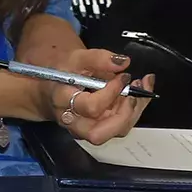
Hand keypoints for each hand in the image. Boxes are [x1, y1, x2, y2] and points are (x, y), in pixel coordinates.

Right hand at [33, 48, 148, 145]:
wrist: (53, 87)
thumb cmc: (63, 74)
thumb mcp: (76, 58)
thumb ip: (98, 58)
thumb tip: (122, 62)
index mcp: (62, 101)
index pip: (91, 107)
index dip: (111, 93)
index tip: (122, 76)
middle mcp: (72, 122)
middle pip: (100, 133)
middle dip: (124, 114)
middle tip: (133, 93)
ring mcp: (85, 130)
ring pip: (115, 131)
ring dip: (133, 111)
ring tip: (138, 89)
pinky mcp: (98, 130)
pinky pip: (121, 127)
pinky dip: (133, 111)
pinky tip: (137, 95)